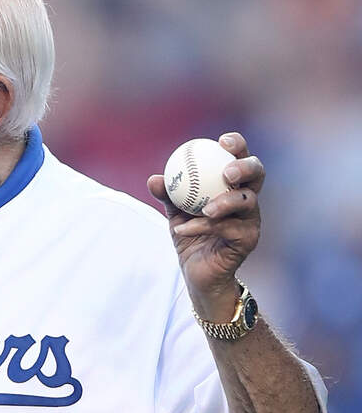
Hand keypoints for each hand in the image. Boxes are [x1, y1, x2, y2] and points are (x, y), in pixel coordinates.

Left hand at [147, 132, 264, 321]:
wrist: (197, 271)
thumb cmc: (191, 234)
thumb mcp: (175, 212)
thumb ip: (167, 195)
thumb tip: (154, 179)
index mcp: (231, 186)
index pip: (240, 159)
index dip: (237, 146)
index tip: (222, 141)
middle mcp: (246, 200)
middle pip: (257, 175)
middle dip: (245, 168)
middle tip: (227, 172)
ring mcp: (251, 220)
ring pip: (247, 203)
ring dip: (224, 202)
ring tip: (205, 208)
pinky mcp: (248, 240)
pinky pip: (228, 229)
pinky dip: (202, 226)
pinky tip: (182, 229)